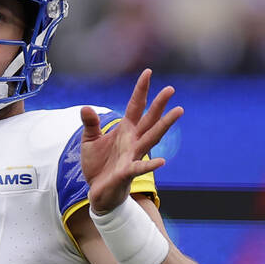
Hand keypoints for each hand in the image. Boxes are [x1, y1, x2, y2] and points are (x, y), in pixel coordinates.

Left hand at [80, 69, 181, 213]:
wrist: (98, 191)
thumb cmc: (98, 165)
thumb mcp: (90, 141)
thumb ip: (91, 124)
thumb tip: (86, 107)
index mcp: (125, 130)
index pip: (135, 106)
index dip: (141, 90)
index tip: (148, 72)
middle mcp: (133, 141)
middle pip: (149, 119)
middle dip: (159, 104)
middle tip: (171, 89)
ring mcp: (133, 156)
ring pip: (152, 138)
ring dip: (164, 125)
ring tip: (178, 111)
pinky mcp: (127, 172)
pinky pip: (140, 167)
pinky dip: (150, 165)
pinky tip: (162, 161)